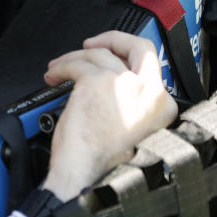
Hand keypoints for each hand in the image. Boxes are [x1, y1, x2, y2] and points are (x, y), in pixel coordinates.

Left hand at [40, 31, 177, 200]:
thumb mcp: (132, 132)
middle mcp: (149, 92)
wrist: (84, 176)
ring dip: (75, 57)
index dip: (128, 57)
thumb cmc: (101, 164)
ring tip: (58, 68)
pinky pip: (77, 64)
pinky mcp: (97, 82)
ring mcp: (124, 84)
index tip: (113, 56)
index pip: (151, 67)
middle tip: (92, 44)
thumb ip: (133, 106)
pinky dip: (62, 66)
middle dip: (113, 39)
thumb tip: (116, 84)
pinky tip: (54, 75)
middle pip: (138, 46)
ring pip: (99, 54)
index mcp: (162, 107)